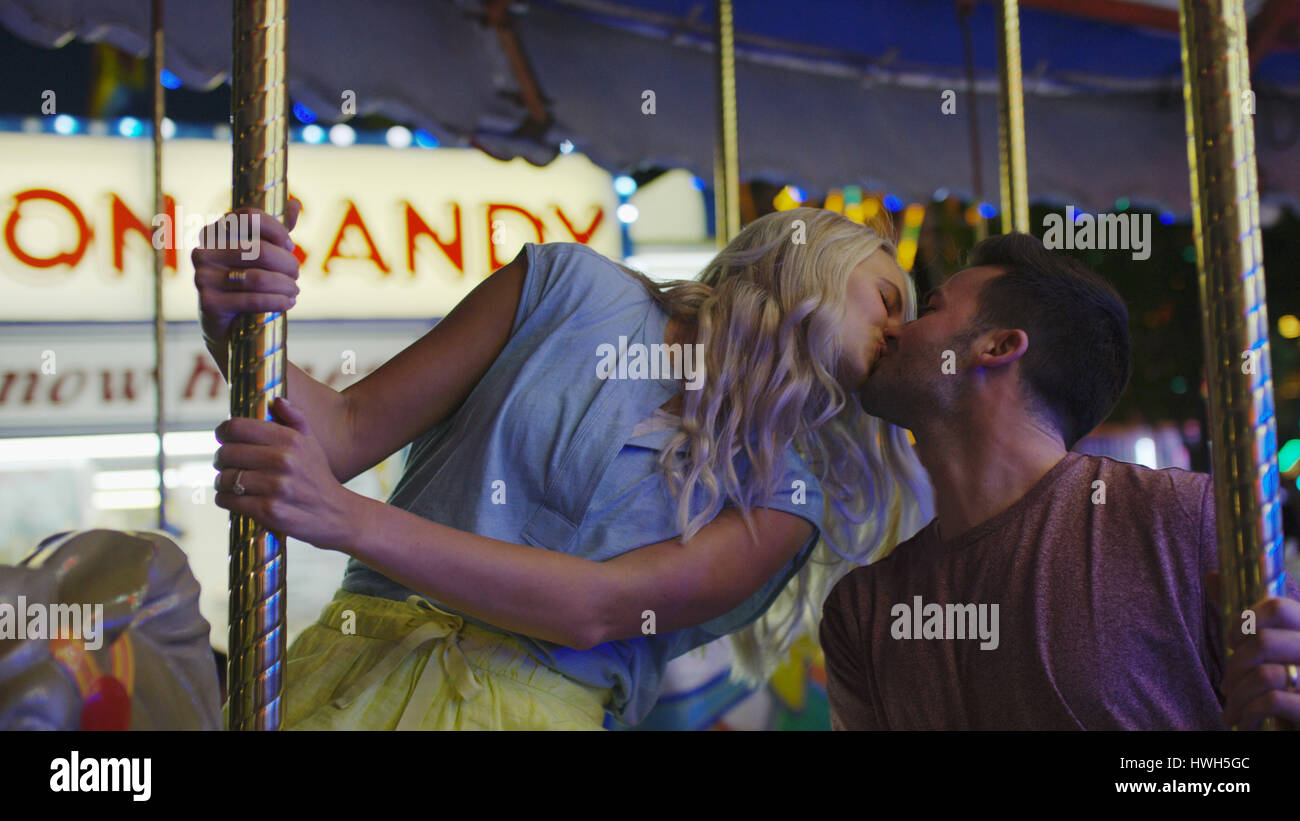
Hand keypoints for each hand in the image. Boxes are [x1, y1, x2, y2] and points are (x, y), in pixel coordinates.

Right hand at [194, 198, 301, 350]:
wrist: (228, 328)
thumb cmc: (247, 284)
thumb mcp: (260, 256)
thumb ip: (275, 231)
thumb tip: (295, 204)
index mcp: (213, 233)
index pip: (248, 216)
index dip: (276, 230)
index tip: (290, 246)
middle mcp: (202, 251)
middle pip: (258, 250)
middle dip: (287, 263)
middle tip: (296, 275)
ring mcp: (202, 277)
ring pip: (258, 277)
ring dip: (286, 285)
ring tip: (295, 291)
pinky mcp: (208, 302)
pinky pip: (253, 299)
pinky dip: (278, 301)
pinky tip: (288, 303)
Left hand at [212, 396, 361, 551]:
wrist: (337, 515)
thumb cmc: (318, 478)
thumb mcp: (312, 444)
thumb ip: (296, 419)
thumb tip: (277, 400)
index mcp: (291, 440)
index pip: (237, 427)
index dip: (223, 431)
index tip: (223, 437)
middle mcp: (283, 460)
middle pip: (227, 453)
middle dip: (221, 459)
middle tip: (226, 464)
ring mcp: (276, 487)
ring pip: (225, 478)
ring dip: (222, 482)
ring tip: (231, 483)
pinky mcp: (268, 511)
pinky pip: (228, 500)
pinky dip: (225, 499)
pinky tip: (233, 498)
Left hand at [1209, 571, 1299, 729]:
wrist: (1298, 725)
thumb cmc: (1286, 685)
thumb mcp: (1267, 649)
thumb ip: (1245, 617)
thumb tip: (1211, 575)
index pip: (1279, 607)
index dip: (1245, 621)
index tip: (1231, 641)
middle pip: (1264, 642)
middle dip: (1234, 665)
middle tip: (1228, 684)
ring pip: (1265, 674)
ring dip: (1237, 693)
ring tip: (1232, 707)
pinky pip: (1272, 701)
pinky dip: (1248, 712)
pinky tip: (1244, 722)